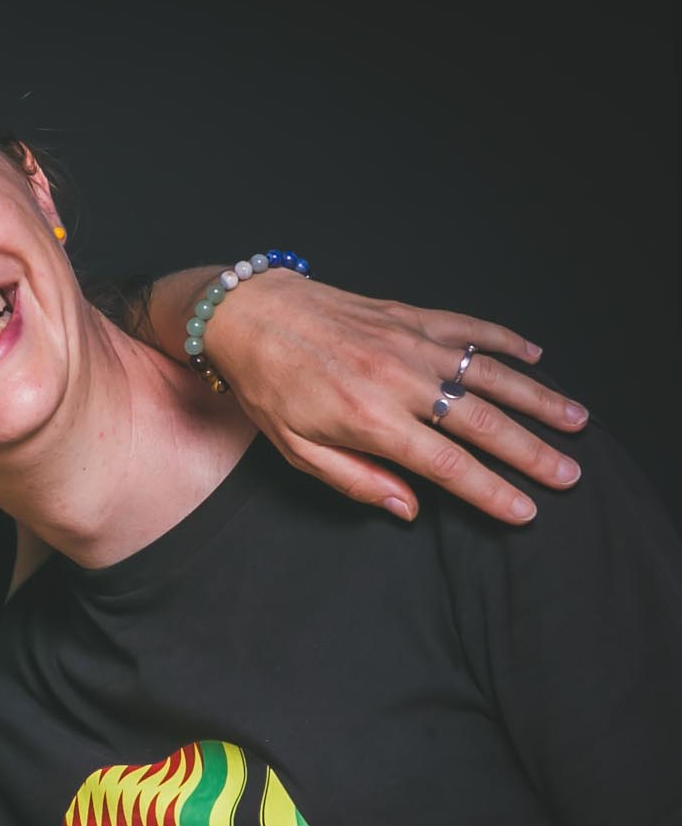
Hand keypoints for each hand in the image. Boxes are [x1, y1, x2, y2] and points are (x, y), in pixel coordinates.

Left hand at [201, 273, 585, 523]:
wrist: (249, 315)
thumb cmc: (268, 387)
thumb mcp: (295, 449)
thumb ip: (355, 480)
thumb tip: (408, 509)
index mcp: (369, 421)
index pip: (446, 464)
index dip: (490, 490)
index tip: (526, 510)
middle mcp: (399, 381)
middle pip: (482, 423)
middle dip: (531, 452)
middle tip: (569, 474)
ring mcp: (410, 344)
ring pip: (490, 374)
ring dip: (537, 398)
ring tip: (575, 421)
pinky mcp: (411, 316)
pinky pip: (470, 328)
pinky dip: (507, 341)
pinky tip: (537, 357)